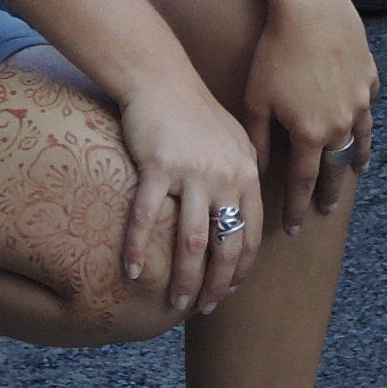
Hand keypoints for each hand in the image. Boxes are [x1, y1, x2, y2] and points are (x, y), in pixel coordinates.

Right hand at [113, 79, 270, 314]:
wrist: (162, 80)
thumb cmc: (196, 113)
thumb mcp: (236, 140)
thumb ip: (245, 174)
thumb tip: (245, 210)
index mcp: (247, 173)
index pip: (252, 232)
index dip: (242, 267)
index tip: (229, 290)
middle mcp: (225, 177)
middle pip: (226, 244)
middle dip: (217, 283)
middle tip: (203, 307)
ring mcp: (192, 174)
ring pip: (191, 241)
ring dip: (184, 277)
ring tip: (176, 301)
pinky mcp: (158, 168)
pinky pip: (148, 218)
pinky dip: (139, 249)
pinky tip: (134, 272)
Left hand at [243, 0, 378, 235]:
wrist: (309, 7)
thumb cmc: (275, 51)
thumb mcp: (256, 99)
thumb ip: (258, 139)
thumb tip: (258, 169)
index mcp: (310, 134)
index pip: (304, 183)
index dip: (298, 208)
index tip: (296, 228)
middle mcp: (341, 123)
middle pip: (336, 168)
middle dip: (329, 192)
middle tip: (325, 210)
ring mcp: (360, 100)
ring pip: (360, 140)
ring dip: (355, 161)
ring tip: (355, 174)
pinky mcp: (370, 76)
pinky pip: (369, 107)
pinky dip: (365, 122)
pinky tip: (362, 124)